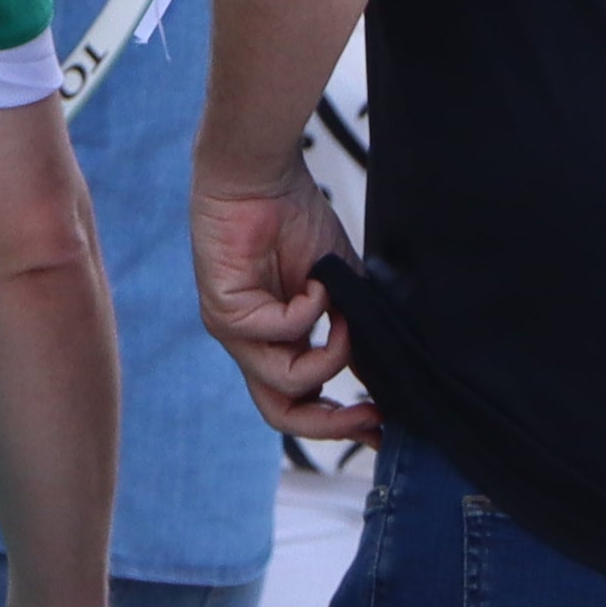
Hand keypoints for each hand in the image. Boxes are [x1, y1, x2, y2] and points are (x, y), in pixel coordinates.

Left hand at [193, 169, 375, 434]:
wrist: (261, 175)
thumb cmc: (295, 221)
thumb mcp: (338, 287)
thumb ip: (353, 332)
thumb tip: (383, 378)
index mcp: (278, 343)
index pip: (301, 405)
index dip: (340, 427)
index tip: (383, 431)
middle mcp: (253, 345)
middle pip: (281, 414)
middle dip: (331, 424)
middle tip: (371, 413)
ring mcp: (234, 332)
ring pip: (282, 382)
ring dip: (328, 356)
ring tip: (344, 317)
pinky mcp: (222, 311)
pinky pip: (275, 335)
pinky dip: (309, 312)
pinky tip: (317, 281)